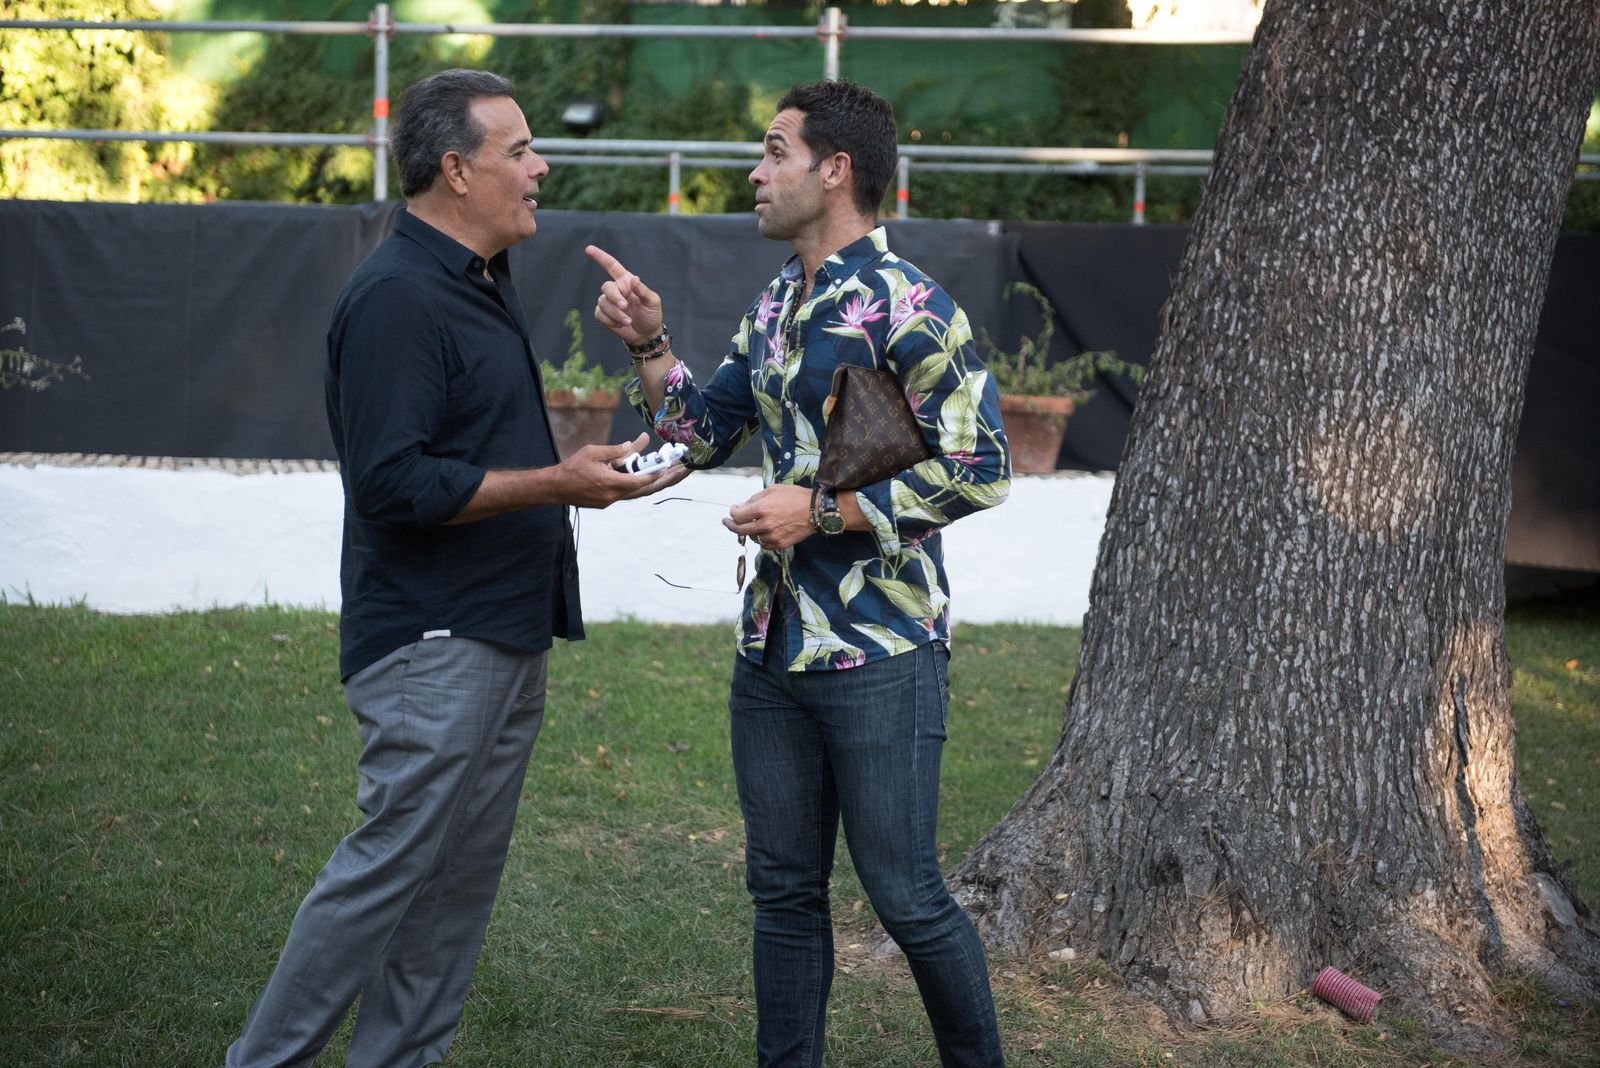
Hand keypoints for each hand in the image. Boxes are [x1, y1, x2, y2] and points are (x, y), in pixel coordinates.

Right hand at [559, 433, 689, 507]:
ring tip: (667, 474)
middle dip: (663, 480)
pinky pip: (625, 494)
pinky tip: (643, 477)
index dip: (655, 474)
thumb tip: (632, 445)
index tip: (667, 467)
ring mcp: (609, 502)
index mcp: (611, 483)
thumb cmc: (572, 468)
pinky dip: (635, 485)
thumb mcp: (594, 452)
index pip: (640, 481)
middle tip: (679, 472)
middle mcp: (613, 496)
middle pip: (643, 489)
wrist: (554, 487)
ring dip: (650, 483)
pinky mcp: (605, 503)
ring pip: (635, 492)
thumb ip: (615, 450)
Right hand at [586, 244, 663, 346]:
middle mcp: (616, 289)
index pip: (612, 266)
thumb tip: (634, 279)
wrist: (646, 334)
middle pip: (606, 287)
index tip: (589, 249)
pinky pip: (599, 314)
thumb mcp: (653, 302)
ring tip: (628, 321)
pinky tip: (620, 325)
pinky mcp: (603, 315)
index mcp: (626, 282)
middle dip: (614, 298)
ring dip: (615, 313)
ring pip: (602, 303)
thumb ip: (643, 290)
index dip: (600, 257)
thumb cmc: (651, 314)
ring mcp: (608, 302)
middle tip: (625, 307)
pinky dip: (610, 321)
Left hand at [723, 484, 815, 550]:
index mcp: (763, 508)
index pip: (738, 515)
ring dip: (749, 531)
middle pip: (740, 530)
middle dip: (731, 525)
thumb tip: (740, 507)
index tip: (733, 509)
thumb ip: (754, 499)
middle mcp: (766, 524)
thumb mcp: (773, 490)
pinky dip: (761, 538)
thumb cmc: (795, 497)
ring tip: (753, 524)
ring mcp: (773, 536)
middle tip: (727, 523)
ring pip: (752, 538)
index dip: (732, 512)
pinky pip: (764, 545)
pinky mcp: (781, 544)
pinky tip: (764, 532)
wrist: (816, 510)